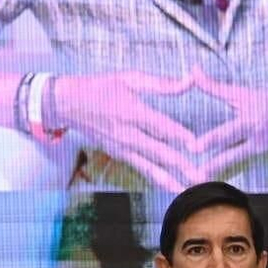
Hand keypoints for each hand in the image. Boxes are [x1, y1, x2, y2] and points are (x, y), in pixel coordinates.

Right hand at [53, 71, 203, 191]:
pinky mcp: (118, 154)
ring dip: (170, 179)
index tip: (196, 145)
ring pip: (149, 166)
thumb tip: (189, 81)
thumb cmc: (100, 87)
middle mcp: (126, 133)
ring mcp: (121, 147)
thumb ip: (161, 83)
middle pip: (157, 152)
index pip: (159, 126)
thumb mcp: (129, 78)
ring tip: (187, 189)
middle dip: (180, 165)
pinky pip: (141, 168)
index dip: (178, 135)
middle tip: (199, 177)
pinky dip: (156, 178)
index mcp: (131, 111)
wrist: (68, 103)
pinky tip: (170, 186)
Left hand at [190, 70, 267, 180]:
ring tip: (193, 185)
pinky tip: (205, 186)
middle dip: (211, 168)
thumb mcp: (245, 93)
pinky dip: (221, 178)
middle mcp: (258, 141)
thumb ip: (215, 86)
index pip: (228, 133)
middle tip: (191, 176)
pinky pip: (237, 172)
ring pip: (233, 169)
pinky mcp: (258, 163)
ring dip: (214, 177)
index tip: (192, 147)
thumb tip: (192, 69)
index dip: (210, 140)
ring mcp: (260, 155)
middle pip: (231, 158)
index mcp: (253, 121)